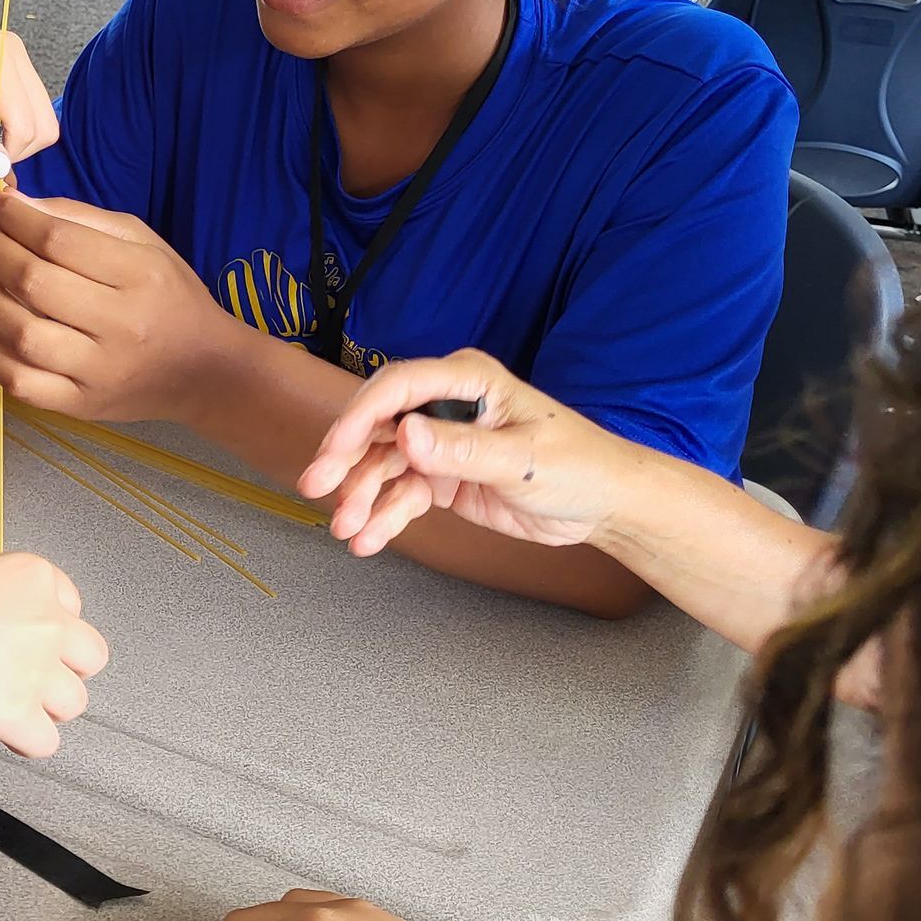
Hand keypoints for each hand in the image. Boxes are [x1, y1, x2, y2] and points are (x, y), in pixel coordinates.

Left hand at [0, 192, 223, 420]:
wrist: (204, 371)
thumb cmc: (170, 297)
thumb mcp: (142, 242)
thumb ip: (79, 218)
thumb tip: (16, 203)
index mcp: (140, 275)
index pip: (58, 240)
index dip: (15, 218)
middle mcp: (121, 326)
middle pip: (33, 282)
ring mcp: (99, 372)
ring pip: (19, 332)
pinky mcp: (81, 406)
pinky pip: (19, 380)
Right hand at [0, 550, 107, 755]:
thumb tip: (0, 628)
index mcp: (32, 576)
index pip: (73, 607)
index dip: (50, 630)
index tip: (31, 640)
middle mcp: (45, 620)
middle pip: (90, 657)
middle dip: (63, 670)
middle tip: (30, 676)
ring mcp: (37, 668)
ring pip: (75, 702)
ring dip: (46, 708)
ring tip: (12, 704)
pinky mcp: (20, 712)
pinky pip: (46, 742)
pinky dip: (25, 742)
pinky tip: (4, 732)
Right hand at [299, 351, 627, 553]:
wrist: (603, 505)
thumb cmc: (578, 465)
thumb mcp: (521, 459)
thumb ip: (462, 450)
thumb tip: (407, 436)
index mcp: (468, 380)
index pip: (398, 388)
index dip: (360, 415)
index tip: (335, 449)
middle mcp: (446, 405)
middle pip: (379, 425)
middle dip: (346, 458)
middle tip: (317, 486)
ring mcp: (442, 442)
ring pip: (385, 465)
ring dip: (362, 496)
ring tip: (347, 530)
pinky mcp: (443, 476)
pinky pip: (403, 494)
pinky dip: (384, 516)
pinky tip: (369, 539)